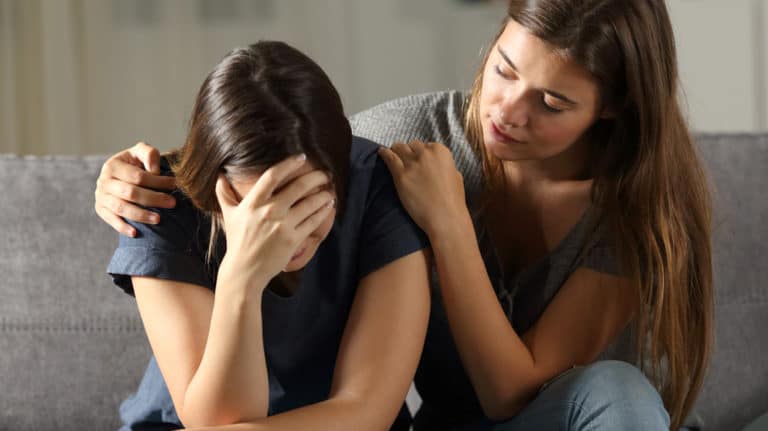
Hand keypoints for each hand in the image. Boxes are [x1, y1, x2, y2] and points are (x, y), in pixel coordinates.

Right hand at [94, 142, 176, 236]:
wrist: (120, 174)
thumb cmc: (136, 163)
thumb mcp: (141, 152)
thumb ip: (149, 154)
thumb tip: (154, 171)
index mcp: (113, 165)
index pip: (137, 176)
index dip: (157, 181)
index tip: (174, 185)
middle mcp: (103, 181)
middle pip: (130, 193)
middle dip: (154, 198)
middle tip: (172, 203)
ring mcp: (100, 196)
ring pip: (121, 208)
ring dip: (141, 215)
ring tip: (159, 219)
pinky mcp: (101, 209)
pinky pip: (111, 220)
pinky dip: (123, 227)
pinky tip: (136, 233)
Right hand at [215, 155, 335, 287]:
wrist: (245, 270)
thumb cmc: (237, 241)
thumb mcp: (229, 215)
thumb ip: (224, 194)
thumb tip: (219, 176)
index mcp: (253, 203)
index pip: (273, 175)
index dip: (289, 164)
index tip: (301, 157)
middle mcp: (269, 211)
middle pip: (298, 186)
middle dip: (315, 177)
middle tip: (324, 174)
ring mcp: (283, 225)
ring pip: (310, 204)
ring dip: (323, 195)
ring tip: (329, 191)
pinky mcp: (293, 239)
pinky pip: (313, 221)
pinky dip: (323, 212)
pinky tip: (328, 206)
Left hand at [378, 141, 467, 237]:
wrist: (445, 217)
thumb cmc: (452, 201)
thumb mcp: (455, 176)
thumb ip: (445, 166)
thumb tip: (438, 165)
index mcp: (441, 152)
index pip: (427, 145)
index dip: (422, 153)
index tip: (418, 158)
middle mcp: (426, 154)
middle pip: (412, 145)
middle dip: (409, 151)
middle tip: (405, 159)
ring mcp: (412, 163)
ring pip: (399, 148)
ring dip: (396, 150)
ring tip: (391, 153)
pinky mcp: (401, 175)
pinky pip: (389, 158)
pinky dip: (384, 153)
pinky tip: (381, 152)